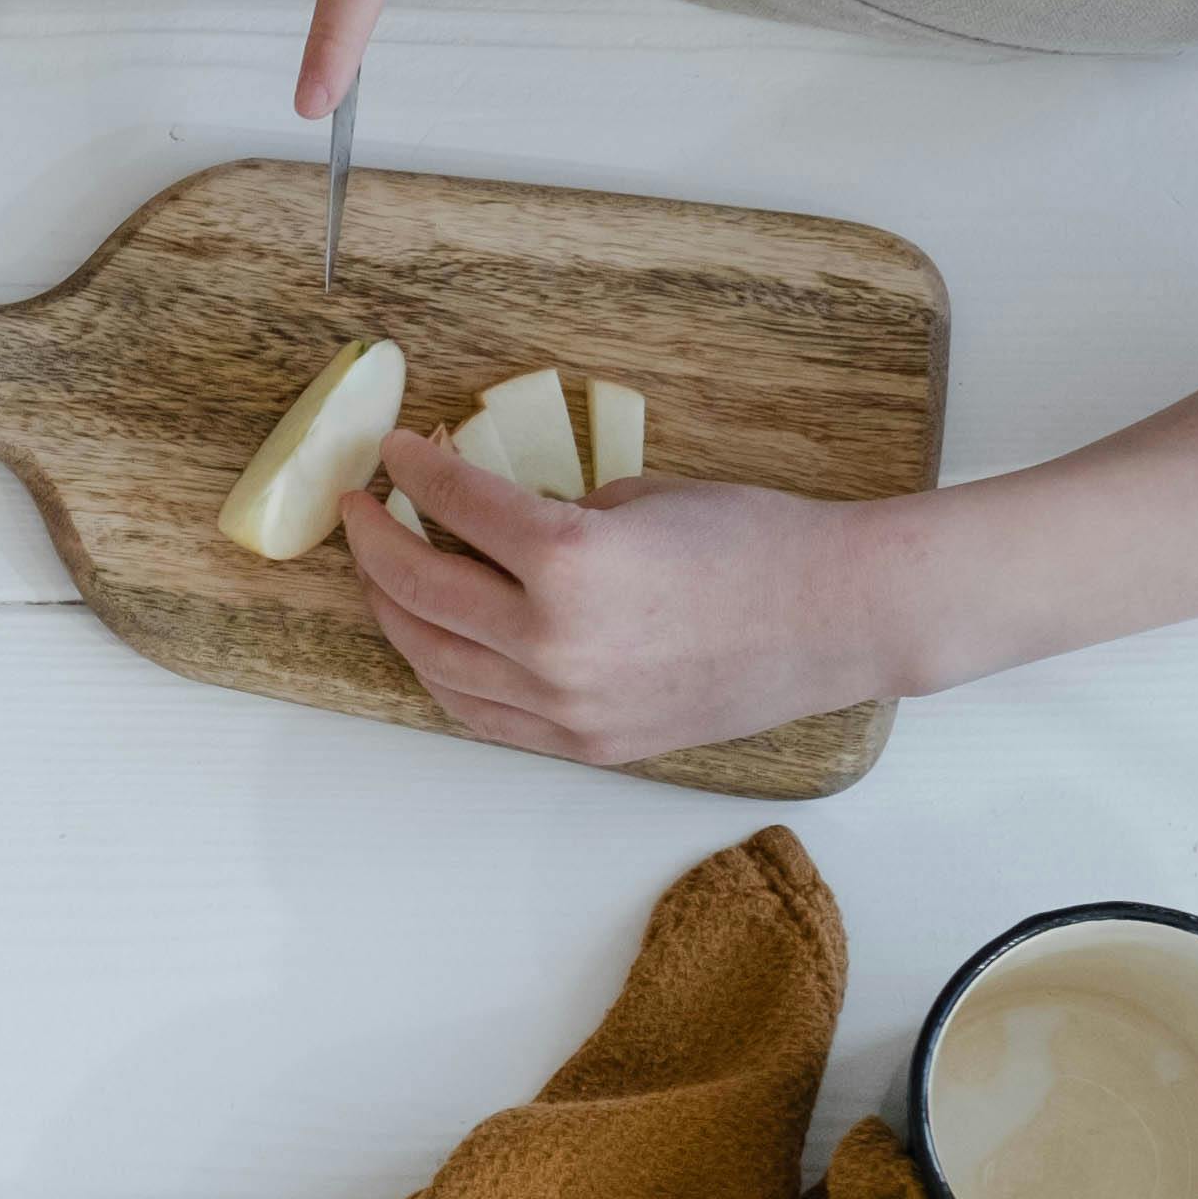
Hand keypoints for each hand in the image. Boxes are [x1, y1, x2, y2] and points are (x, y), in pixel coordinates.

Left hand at [339, 434, 902, 765]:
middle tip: (361, 512)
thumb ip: (551, 517)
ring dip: (396, 612)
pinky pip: (482, 714)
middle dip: (377, 544)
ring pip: (437, 661)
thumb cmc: (754, 540)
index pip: (456, 506)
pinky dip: (442, 674)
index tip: (395, 454)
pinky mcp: (585, 744)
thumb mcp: (638, 498)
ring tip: (383, 575)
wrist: (836, 618)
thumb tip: (487, 522)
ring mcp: (565, 705)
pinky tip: (430, 640)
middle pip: (422, 589)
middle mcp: (553, 642)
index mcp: (568, 559)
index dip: (415, 472)